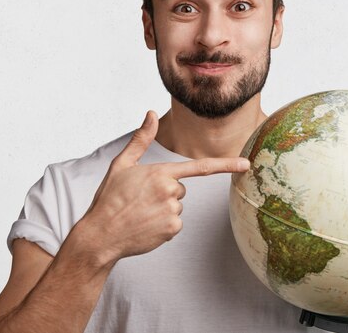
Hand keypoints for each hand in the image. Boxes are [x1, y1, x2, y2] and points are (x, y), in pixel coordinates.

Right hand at [79, 110, 249, 266]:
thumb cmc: (109, 198)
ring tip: (141, 213)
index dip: (227, 165)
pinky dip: (163, 225)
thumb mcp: (122, 165)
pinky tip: (145, 226)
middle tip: (142, 199)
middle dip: (166, 192)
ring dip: (163, 209)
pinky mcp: (172, 229)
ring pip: (178, 206)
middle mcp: (170, 191)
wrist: (101, 234)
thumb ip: (141, 138)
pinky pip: (175, 223)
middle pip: (181, 189)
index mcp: (161, 173)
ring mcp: (173, 212)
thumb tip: (151, 113)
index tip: (247, 164)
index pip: (201, 167)